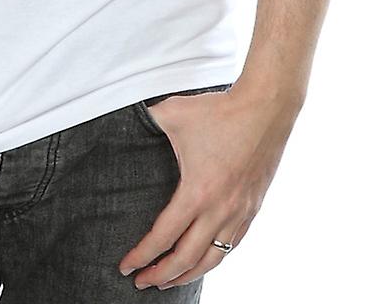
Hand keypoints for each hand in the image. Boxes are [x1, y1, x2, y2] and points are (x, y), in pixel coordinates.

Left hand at [117, 82, 299, 289]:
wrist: (265, 108)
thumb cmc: (220, 110)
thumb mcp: (173, 112)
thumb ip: (146, 119)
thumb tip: (125, 118)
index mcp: (197, 192)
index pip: (164, 237)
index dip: (142, 256)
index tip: (126, 266)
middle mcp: (219, 210)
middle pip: (186, 259)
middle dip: (160, 275)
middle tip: (141, 282)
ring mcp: (239, 212)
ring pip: (213, 259)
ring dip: (188, 275)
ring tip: (170, 281)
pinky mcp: (253, 208)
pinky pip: (232, 245)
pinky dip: (214, 259)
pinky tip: (204, 260)